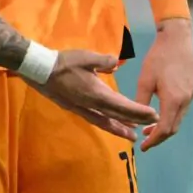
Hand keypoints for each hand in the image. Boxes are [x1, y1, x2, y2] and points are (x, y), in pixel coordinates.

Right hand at [40, 48, 158, 137]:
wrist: (39, 71)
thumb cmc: (63, 63)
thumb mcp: (86, 57)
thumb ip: (103, 61)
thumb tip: (116, 63)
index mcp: (96, 94)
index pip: (122, 106)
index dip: (138, 111)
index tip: (153, 115)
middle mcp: (91, 105)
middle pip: (116, 117)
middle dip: (134, 122)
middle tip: (151, 126)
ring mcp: (82, 109)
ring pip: (105, 122)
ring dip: (120, 129)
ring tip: (132, 136)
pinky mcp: (76, 109)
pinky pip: (95, 120)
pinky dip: (106, 124)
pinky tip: (111, 125)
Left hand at [134, 16, 192, 150]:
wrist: (178, 39)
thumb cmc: (158, 58)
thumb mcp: (145, 80)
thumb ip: (140, 102)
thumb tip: (135, 119)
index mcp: (173, 100)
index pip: (165, 129)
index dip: (153, 140)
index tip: (142, 147)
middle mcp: (185, 101)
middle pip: (173, 128)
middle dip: (158, 137)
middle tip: (144, 142)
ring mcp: (190, 96)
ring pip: (177, 120)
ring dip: (164, 128)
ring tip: (148, 130)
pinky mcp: (191, 91)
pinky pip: (180, 111)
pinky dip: (169, 118)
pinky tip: (158, 114)